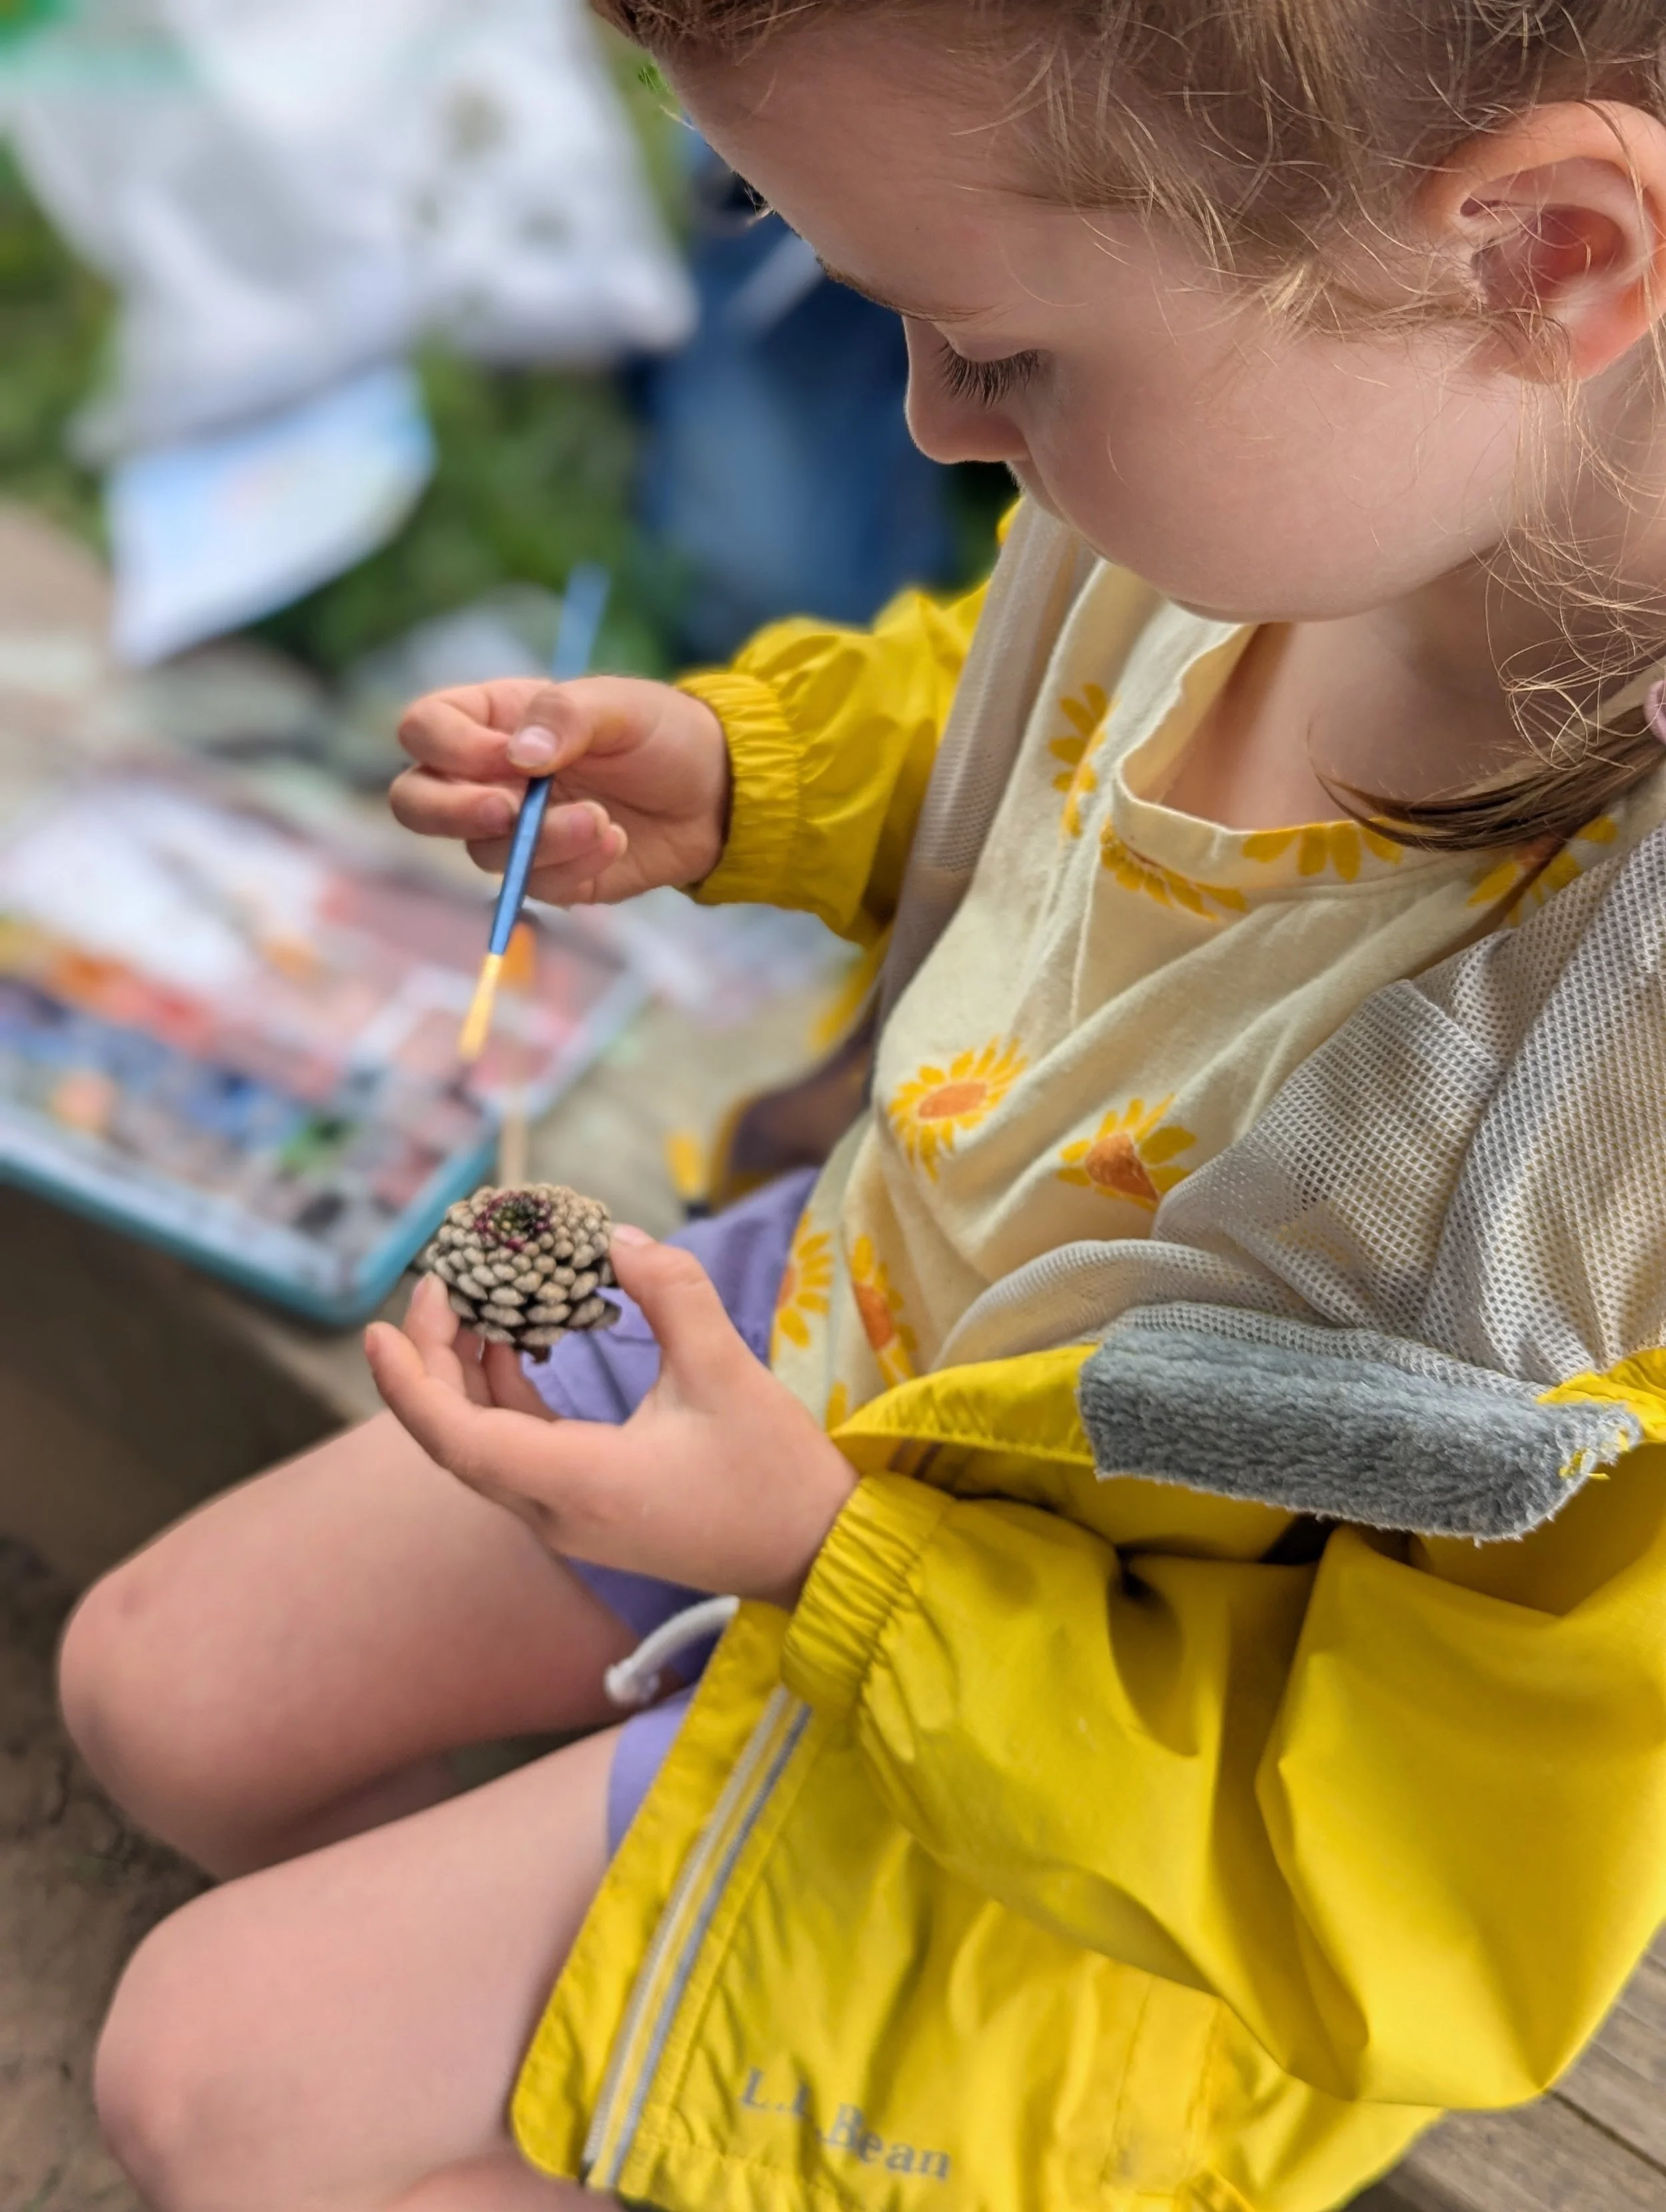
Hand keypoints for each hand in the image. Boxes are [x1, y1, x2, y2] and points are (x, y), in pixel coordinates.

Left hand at [364, 1228, 856, 1609]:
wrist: (814, 1553)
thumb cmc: (772, 1472)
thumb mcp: (727, 1370)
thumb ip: (671, 1294)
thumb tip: (616, 1238)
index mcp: (579, 1483)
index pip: (458, 1437)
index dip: (410, 1381)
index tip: (378, 1324)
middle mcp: (556, 1511)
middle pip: (456, 1439)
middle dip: (432, 1360)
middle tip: (438, 1284)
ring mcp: (568, 1517)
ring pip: (483, 1445)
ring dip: (466, 1375)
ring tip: (471, 1300)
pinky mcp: (587, 1509)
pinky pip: (517, 1452)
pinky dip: (504, 1395)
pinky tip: (516, 1343)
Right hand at [391, 676, 729, 905]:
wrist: (713, 792)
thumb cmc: (661, 733)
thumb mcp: (620, 705)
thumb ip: (566, 715)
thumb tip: (518, 755)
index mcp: (492, 720)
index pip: (423, 730)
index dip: (448, 747)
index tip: (510, 754)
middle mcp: (488, 777)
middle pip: (416, 803)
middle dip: (455, 812)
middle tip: (511, 812)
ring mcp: (513, 831)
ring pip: (481, 851)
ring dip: (540, 841)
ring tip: (602, 820)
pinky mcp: (547, 874)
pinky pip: (532, 886)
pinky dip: (573, 866)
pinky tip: (614, 841)